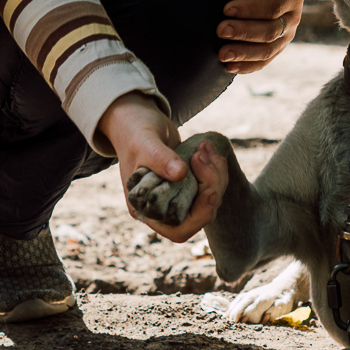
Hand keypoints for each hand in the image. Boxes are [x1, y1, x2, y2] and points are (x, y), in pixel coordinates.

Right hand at [96, 93, 227, 240]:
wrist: (137, 120)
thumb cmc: (134, 132)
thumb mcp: (144, 143)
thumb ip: (159, 158)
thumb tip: (180, 174)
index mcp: (145, 209)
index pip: (178, 229)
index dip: (198, 215)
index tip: (210, 190)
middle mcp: (162, 208)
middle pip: (199, 215)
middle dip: (211, 187)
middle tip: (205, 156)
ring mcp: (177, 196)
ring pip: (209, 199)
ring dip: (216, 175)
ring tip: (206, 148)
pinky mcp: (189, 183)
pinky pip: (210, 185)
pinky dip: (215, 169)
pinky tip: (210, 151)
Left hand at [217, 0, 302, 73]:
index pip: (273, 6)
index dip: (250, 9)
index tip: (226, 8)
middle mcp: (293, 17)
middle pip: (271, 31)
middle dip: (245, 32)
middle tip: (220, 30)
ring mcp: (285, 35)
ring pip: (268, 50)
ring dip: (245, 54)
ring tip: (222, 55)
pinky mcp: (275, 46)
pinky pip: (264, 61)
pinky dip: (248, 66)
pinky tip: (229, 67)